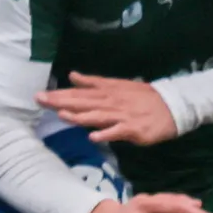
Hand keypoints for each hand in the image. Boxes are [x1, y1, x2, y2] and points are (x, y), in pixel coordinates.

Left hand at [38, 73, 177, 145]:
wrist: (172, 106)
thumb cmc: (142, 97)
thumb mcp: (117, 85)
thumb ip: (93, 82)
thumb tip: (72, 75)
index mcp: (107, 92)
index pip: (79, 93)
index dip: (60, 94)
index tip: (39, 95)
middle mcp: (111, 102)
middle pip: (83, 103)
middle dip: (62, 102)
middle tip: (40, 101)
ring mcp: (122, 116)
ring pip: (97, 116)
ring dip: (80, 116)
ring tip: (62, 115)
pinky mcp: (133, 129)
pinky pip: (118, 132)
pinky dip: (106, 134)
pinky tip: (93, 137)